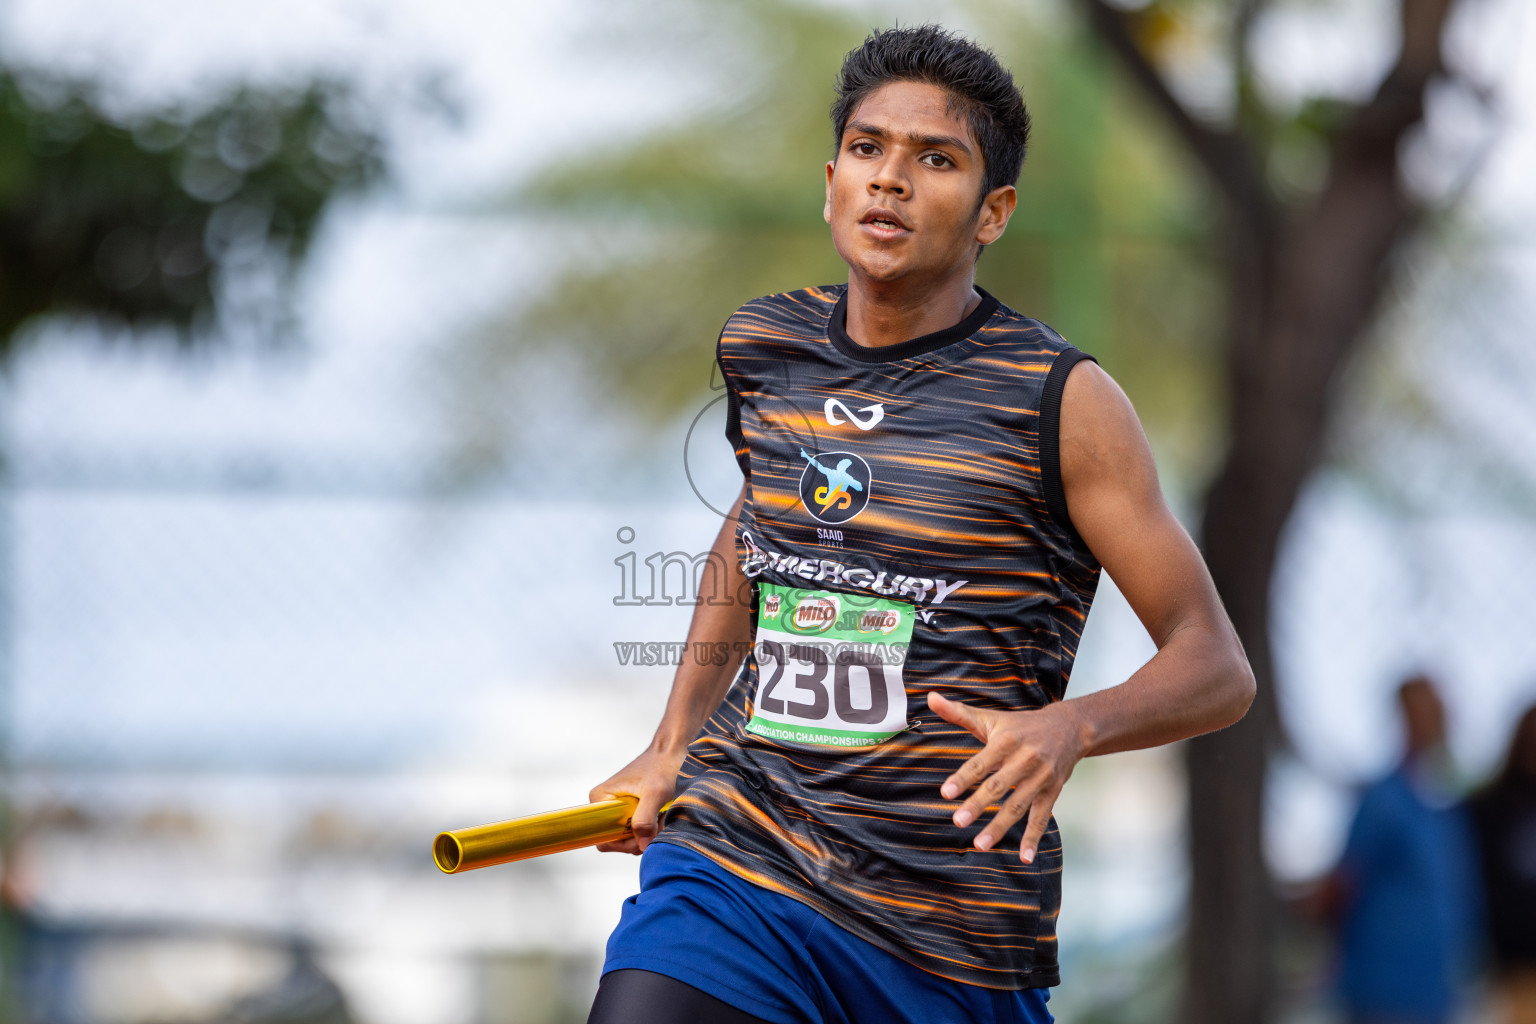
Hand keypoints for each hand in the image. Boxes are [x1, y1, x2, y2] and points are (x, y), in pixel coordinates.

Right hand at [588, 746, 685, 854]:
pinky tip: (663, 815)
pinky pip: (639, 830)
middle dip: (640, 837)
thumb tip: (642, 846)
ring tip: (662, 815)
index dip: (624, 842)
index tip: (644, 832)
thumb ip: (645, 819)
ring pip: (630, 838)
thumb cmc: (663, 766)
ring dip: (649, 833)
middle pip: (617, 841)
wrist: (674, 752)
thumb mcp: (655, 793)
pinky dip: (653, 828)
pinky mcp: (632, 811)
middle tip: (659, 821)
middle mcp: (605, 805)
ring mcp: (619, 809)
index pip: (603, 837)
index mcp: (600, 799)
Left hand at [927, 691, 1089, 862]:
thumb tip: (930, 698)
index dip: (963, 778)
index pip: (981, 762)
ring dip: (999, 826)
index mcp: (1006, 740)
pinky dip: (1034, 838)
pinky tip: (1024, 857)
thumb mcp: (991, 717)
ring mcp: (1040, 778)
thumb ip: (958, 713)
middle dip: (978, 804)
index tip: (946, 793)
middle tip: (958, 821)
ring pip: (1018, 805)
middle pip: (998, 786)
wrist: (1069, 727)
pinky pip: (1042, 817)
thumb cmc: (1022, 725)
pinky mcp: (1053, 792)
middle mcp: (1025, 759)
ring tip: (980, 844)